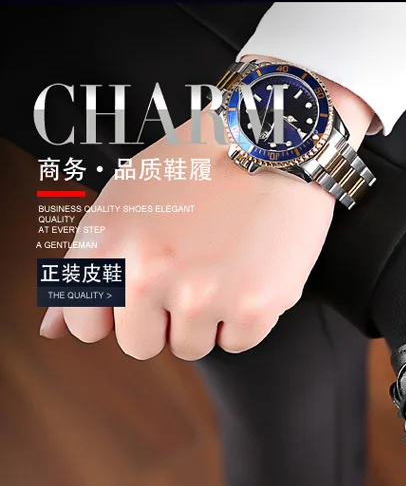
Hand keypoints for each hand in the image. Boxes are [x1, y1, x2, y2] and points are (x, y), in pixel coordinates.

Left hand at [39, 67, 373, 359]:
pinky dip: (248, 315)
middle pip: (142, 345)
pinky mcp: (253, 306)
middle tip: (190, 267)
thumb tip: (51, 331)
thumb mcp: (123, 203)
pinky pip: (238, 342)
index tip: (139, 287)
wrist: (274, 139)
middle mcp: (148, 275)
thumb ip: (83, 267)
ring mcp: (203, 295)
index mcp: (108, 247)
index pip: (89, 327)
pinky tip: (252, 268)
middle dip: (164, 317)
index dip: (116, 310)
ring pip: (192, 347)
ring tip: (223, 261)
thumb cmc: (199, 165)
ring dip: (208, 316)